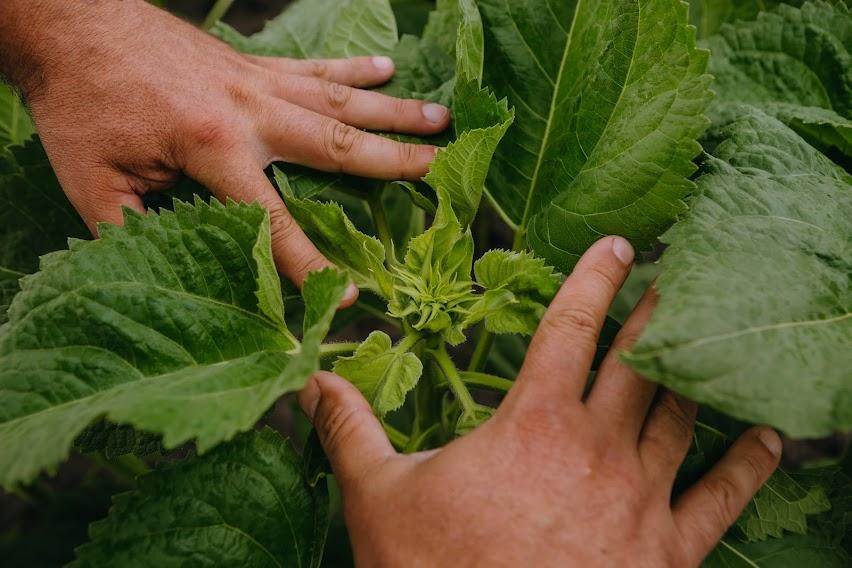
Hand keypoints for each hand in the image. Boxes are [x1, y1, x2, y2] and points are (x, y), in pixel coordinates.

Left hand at [1, 0, 448, 302]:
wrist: (70, 23)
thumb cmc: (81, 104)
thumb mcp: (94, 183)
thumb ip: (135, 234)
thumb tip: (174, 281)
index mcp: (214, 147)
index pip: (276, 220)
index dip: (313, 264)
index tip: (353, 296)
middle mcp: (251, 111)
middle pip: (338, 144)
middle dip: (396, 162)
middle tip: (443, 173)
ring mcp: (257, 81)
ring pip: (340, 100)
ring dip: (394, 111)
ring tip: (443, 119)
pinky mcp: (251, 64)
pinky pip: (313, 66)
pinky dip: (352, 68)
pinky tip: (386, 67)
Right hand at [299, 237, 782, 565]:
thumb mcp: (379, 495)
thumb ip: (350, 428)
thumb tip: (313, 382)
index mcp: (535, 422)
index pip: (572, 327)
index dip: (595, 278)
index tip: (618, 245)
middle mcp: (599, 448)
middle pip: (640, 359)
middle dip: (660, 310)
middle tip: (683, 272)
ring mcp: (640, 499)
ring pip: (680, 415)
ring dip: (696, 371)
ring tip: (712, 335)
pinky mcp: (667, 551)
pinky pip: (720, 499)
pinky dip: (747, 464)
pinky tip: (768, 440)